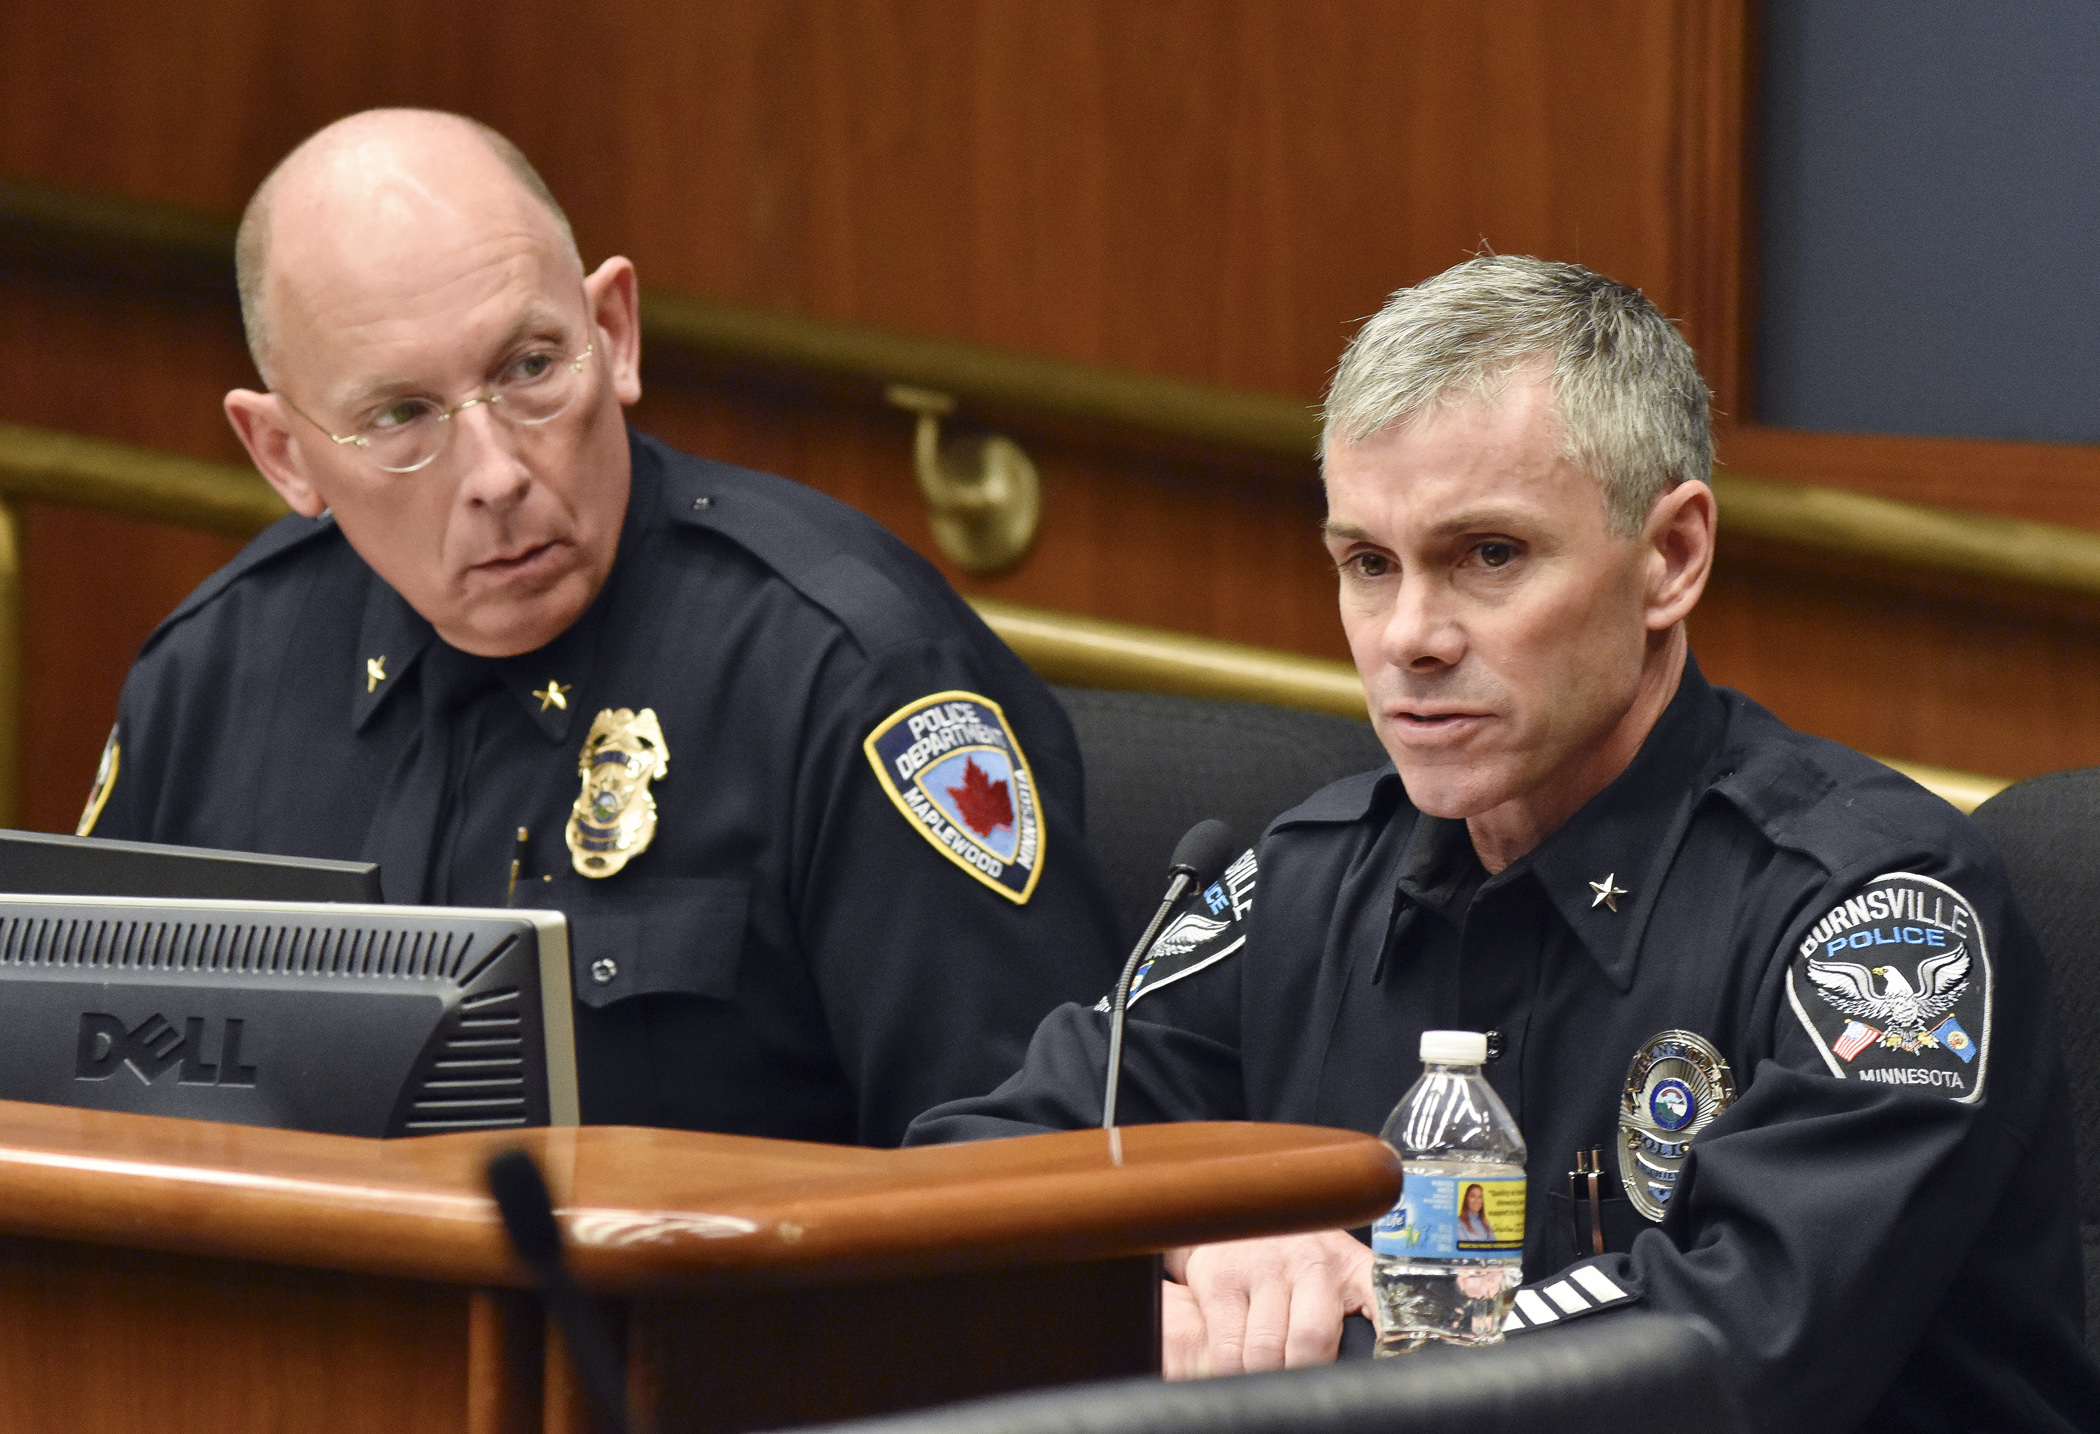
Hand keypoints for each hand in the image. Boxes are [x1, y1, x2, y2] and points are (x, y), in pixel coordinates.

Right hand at [1160, 1230, 1373, 1379]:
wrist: (1240, 1213)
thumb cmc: (1297, 1260)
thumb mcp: (1339, 1272)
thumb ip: (1365, 1310)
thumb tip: (1377, 1366)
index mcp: (1352, 1268)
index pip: (1382, 1304)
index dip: (1389, 1339)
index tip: (1384, 1372)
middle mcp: (1312, 1263)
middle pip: (1311, 1344)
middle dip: (1302, 1375)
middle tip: (1298, 1380)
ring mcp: (1264, 1269)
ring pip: (1265, 1355)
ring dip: (1263, 1375)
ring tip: (1267, 1370)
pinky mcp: (1222, 1281)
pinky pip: (1228, 1352)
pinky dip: (1231, 1371)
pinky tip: (1239, 1363)